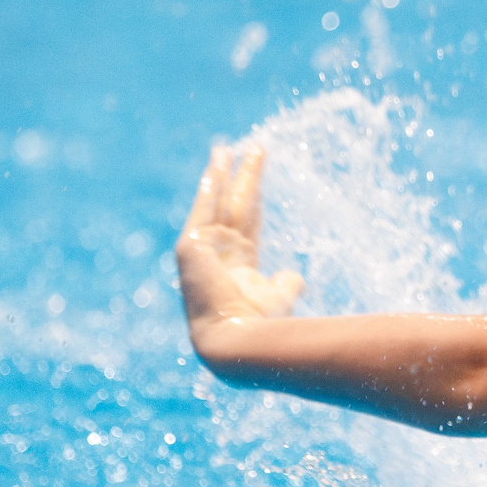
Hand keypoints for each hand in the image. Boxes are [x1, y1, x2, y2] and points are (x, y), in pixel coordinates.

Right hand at [176, 143, 303, 332]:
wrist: (237, 339)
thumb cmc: (260, 323)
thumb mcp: (278, 297)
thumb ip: (286, 284)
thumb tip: (296, 275)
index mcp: (238, 265)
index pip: (249, 222)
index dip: (254, 200)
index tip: (258, 181)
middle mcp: (219, 254)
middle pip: (235, 205)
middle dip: (244, 177)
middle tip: (251, 148)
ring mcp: (203, 249)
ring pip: (218, 201)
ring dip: (224, 173)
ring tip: (227, 147)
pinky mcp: (191, 246)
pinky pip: (204, 207)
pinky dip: (209, 185)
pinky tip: (216, 163)